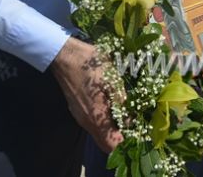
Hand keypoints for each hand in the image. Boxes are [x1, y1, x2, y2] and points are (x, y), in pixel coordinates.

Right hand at [51, 37, 123, 152]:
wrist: (66, 56)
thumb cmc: (92, 66)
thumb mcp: (113, 81)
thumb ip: (121, 103)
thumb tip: (128, 121)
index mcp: (96, 117)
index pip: (111, 145)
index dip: (124, 142)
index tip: (135, 132)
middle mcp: (86, 121)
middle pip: (104, 141)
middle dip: (119, 136)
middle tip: (132, 122)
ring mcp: (79, 115)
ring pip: (98, 131)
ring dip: (112, 127)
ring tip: (125, 112)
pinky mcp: (77, 108)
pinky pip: (93, 121)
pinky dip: (104, 119)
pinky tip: (112, 105)